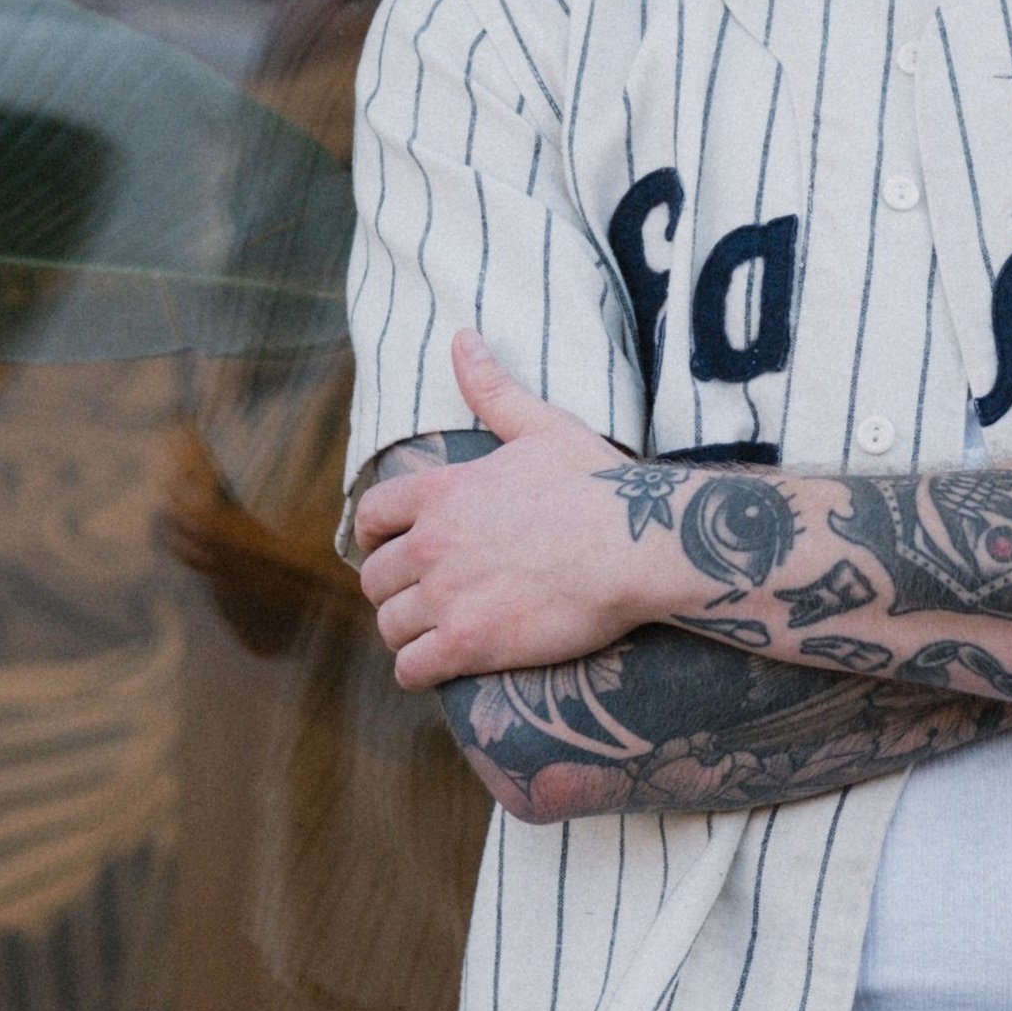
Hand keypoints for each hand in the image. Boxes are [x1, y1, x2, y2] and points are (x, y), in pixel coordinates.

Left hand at [351, 335, 658, 689]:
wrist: (640, 545)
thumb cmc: (598, 485)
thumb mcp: (543, 426)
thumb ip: (493, 389)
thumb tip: (462, 338)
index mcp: (442, 492)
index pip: (371, 515)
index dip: (375, 536)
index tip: (392, 550)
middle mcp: (432, 544)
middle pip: (375, 578)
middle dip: (394, 590)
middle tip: (423, 599)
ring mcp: (448, 597)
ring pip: (390, 626)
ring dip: (407, 633)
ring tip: (432, 637)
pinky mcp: (470, 644)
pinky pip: (412, 669)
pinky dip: (419, 672)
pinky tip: (441, 667)